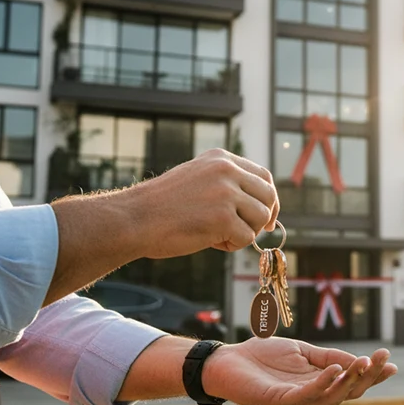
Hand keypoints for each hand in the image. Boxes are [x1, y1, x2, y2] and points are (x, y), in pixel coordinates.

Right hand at [123, 149, 279, 257]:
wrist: (134, 219)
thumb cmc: (162, 206)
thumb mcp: (196, 178)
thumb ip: (226, 184)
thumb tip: (260, 205)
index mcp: (220, 158)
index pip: (263, 175)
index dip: (269, 198)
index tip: (267, 216)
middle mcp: (226, 170)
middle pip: (268, 195)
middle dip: (263, 217)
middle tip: (248, 232)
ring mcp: (226, 193)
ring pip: (261, 217)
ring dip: (246, 232)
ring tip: (220, 235)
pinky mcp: (223, 218)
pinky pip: (246, 238)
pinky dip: (232, 245)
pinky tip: (211, 241)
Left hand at [201, 337, 396, 404]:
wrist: (227, 361)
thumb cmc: (262, 357)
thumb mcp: (302, 351)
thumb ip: (328, 356)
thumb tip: (360, 360)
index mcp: (318, 384)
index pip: (352, 382)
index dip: (373, 375)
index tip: (392, 363)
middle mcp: (311, 396)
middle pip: (348, 392)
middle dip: (368, 377)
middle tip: (383, 360)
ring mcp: (296, 401)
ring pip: (332, 396)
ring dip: (350, 380)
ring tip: (364, 362)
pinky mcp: (279, 401)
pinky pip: (306, 394)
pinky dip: (323, 383)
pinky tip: (336, 369)